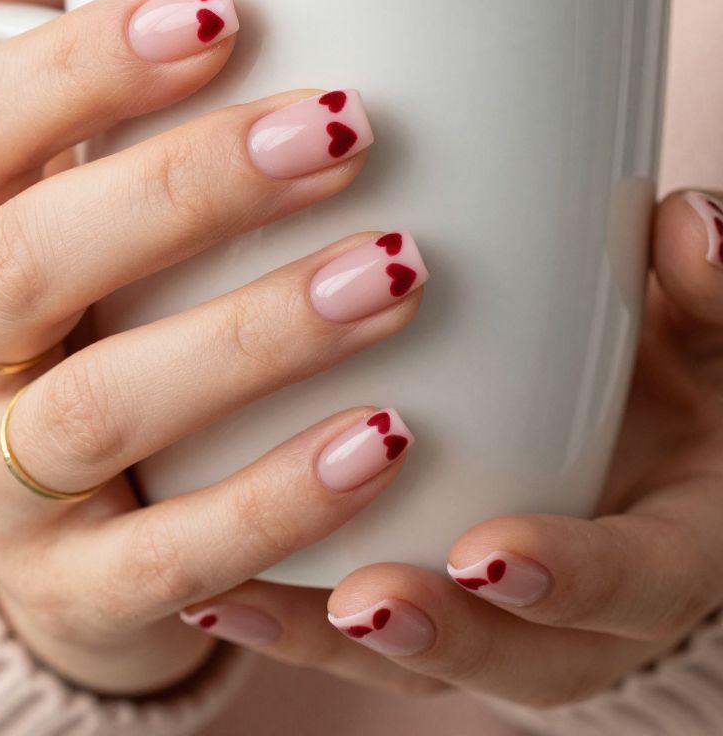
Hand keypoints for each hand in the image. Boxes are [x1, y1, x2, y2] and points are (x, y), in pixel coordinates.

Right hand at [0, 0, 429, 694]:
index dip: (83, 65)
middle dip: (184, 187)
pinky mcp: (68, 593)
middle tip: (342, 127)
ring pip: (97, 409)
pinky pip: (164, 557)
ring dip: (253, 336)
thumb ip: (34, 64)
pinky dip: (275, 497)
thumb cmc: (73, 321)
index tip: (227, 7)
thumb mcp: (36, 193)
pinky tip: (387, 438)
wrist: (57, 521)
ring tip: (397, 273)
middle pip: (30, 261)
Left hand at [183, 190, 722, 706]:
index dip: (574, 579)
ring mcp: (496, 617)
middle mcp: (575, 608)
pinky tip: (210, 596)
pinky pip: (350, 630)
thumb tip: (690, 223)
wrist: (643, 451)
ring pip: (417, 658)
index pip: (638, 580)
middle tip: (365, 604)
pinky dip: (283, 618)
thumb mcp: (707, 343)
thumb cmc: (673, 387)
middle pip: (518, 659)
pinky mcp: (425, 596)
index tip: (491, 553)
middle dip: (441, 638)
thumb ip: (704, 294)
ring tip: (232, 602)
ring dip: (324, 639)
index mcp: (666, 547)